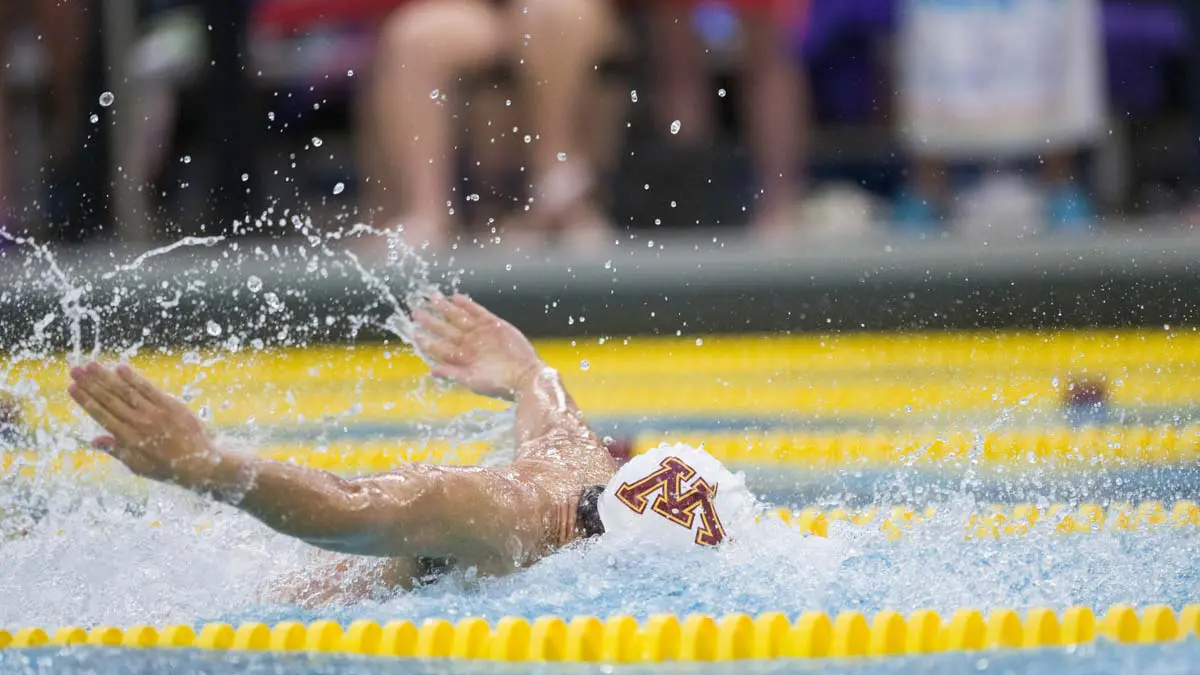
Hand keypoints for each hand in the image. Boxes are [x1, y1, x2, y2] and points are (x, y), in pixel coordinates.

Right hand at [68, 363, 221, 489]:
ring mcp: (155, 413)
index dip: (85, 401)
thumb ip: (116, 450)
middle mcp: (138, 424)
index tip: (71, 388)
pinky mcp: (170, 405)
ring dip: (106, 377)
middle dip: (90, 384)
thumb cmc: (167, 467)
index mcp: (128, 439)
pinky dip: (134, 378)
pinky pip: (148, 389)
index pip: (101, 415)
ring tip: (90, 365)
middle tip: (75, 371)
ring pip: (125, 392)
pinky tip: (120, 368)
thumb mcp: (138, 466)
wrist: (201, 463)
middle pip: (109, 400)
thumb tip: (93, 440)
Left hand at [413, 293, 540, 400]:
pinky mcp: (494, 324)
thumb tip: (431, 371)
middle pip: (445, 329)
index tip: (413, 332)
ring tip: (432, 297)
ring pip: (458, 317)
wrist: (526, 377)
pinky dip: (467, 304)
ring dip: (445, 308)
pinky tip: (455, 297)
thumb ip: (452, 373)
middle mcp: (469, 344)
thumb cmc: (499, 385)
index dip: (426, 340)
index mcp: (461, 359)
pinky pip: (477, 311)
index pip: (439, 347)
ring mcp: (480, 333)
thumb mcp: (472, 381)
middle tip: (415, 310)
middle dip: (431, 320)